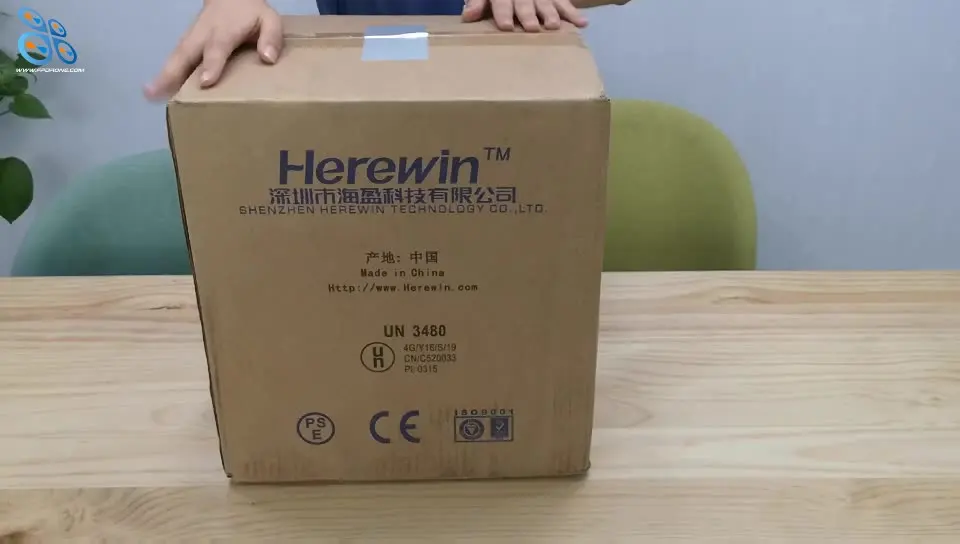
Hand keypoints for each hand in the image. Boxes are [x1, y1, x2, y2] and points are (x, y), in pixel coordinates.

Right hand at [144, 0, 281, 99]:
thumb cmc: (252, 13)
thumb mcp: (269, 20)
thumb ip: (271, 37)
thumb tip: (268, 58)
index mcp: (225, 30)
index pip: (217, 48)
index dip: (211, 64)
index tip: (205, 82)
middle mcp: (203, 34)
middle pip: (186, 52)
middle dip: (172, 72)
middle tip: (157, 91)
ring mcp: (192, 37)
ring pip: (176, 56)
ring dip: (163, 74)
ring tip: (150, 94)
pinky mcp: (187, 42)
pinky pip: (175, 58)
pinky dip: (165, 73)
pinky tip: (155, 90)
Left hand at [462, 0, 587, 31]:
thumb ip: (477, 2)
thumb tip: (468, 16)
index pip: (502, 1)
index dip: (503, 12)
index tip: (506, 26)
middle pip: (525, 3)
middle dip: (528, 14)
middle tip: (532, 27)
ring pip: (546, 2)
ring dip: (550, 14)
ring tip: (552, 26)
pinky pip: (564, 3)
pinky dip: (573, 13)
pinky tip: (583, 23)